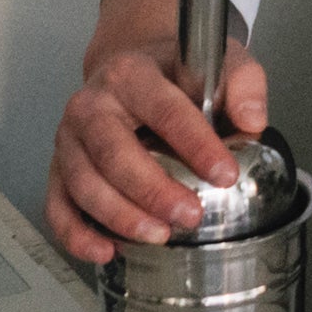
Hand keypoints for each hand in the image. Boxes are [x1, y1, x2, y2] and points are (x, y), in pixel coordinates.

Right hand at [45, 0, 268, 265]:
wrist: (132, 68)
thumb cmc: (176, 70)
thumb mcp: (219, 60)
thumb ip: (243, 83)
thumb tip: (252, 121)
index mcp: (132, 73)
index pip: (165, 110)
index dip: (195, 145)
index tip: (224, 174)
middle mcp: (92, 103)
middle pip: (114, 152)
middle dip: (153, 190)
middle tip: (190, 216)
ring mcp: (69, 137)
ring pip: (84, 183)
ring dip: (121, 217)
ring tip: (160, 235)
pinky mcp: (58, 167)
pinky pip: (58, 205)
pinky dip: (77, 234)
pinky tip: (106, 251)